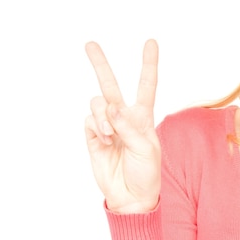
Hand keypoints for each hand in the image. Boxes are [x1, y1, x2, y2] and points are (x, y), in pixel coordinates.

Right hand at [84, 39, 160, 213]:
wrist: (130, 196)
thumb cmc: (146, 172)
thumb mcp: (146, 149)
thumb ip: (129, 127)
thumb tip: (111, 107)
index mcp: (143, 116)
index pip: (147, 85)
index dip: (148, 64)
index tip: (151, 42)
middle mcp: (124, 116)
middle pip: (110, 85)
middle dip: (100, 64)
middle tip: (90, 44)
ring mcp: (106, 125)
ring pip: (98, 104)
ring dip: (103, 116)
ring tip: (110, 135)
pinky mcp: (92, 136)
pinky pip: (88, 121)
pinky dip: (96, 128)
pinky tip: (103, 141)